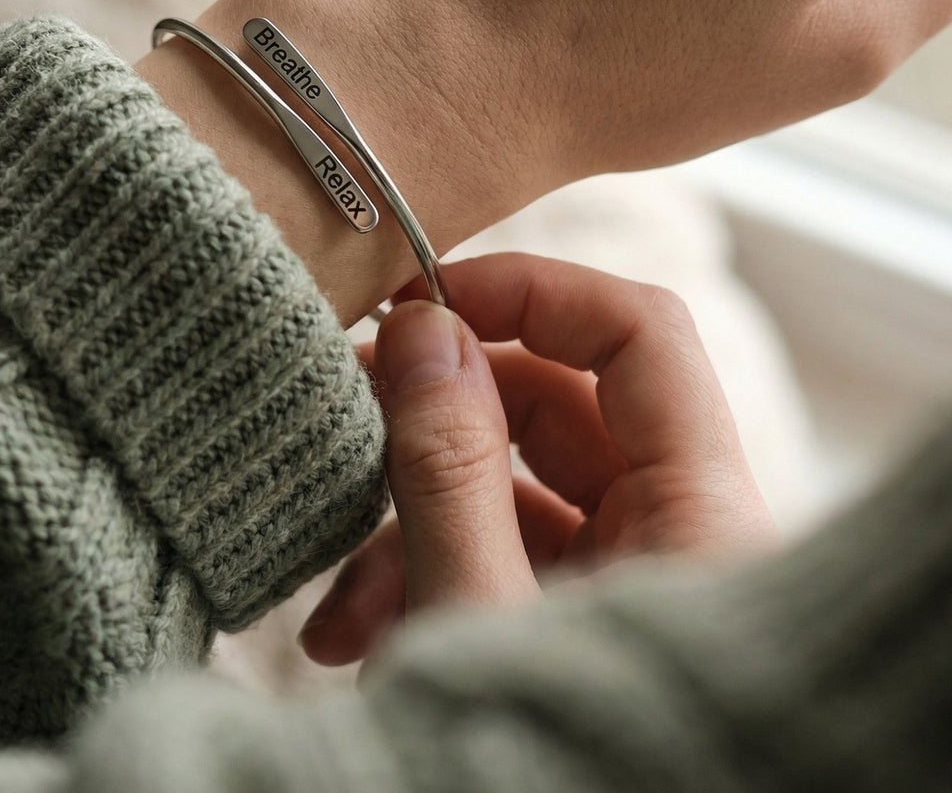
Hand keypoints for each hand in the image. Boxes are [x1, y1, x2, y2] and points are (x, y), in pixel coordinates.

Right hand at [298, 253, 774, 666]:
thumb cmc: (541, 771)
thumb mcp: (475, 617)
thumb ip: (448, 467)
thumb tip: (423, 331)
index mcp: (700, 517)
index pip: (639, 335)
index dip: (533, 292)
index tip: (422, 298)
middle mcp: (676, 534)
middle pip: (561, 406)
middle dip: (442, 416)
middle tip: (349, 412)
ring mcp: (625, 578)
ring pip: (517, 484)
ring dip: (412, 513)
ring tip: (337, 592)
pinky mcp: (574, 616)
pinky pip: (502, 551)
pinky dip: (425, 567)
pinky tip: (349, 629)